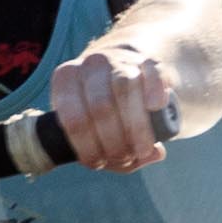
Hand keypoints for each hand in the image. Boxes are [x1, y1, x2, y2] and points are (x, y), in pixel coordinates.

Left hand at [48, 47, 177, 172]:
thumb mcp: (93, 126)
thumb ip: (113, 151)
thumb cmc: (105, 106)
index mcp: (66, 79)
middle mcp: (90, 65)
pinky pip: (152, 75)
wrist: (128, 64)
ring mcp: (120, 59)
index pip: (73, 119)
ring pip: (125, 89)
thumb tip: (149, 156)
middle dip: (115, 142)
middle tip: (126, 158)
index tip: (101, 163)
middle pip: (100, 107)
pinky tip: (155, 109)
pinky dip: (153, 94)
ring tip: (143, 149)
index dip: (88, 148)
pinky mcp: (149, 59)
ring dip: (136, 127)